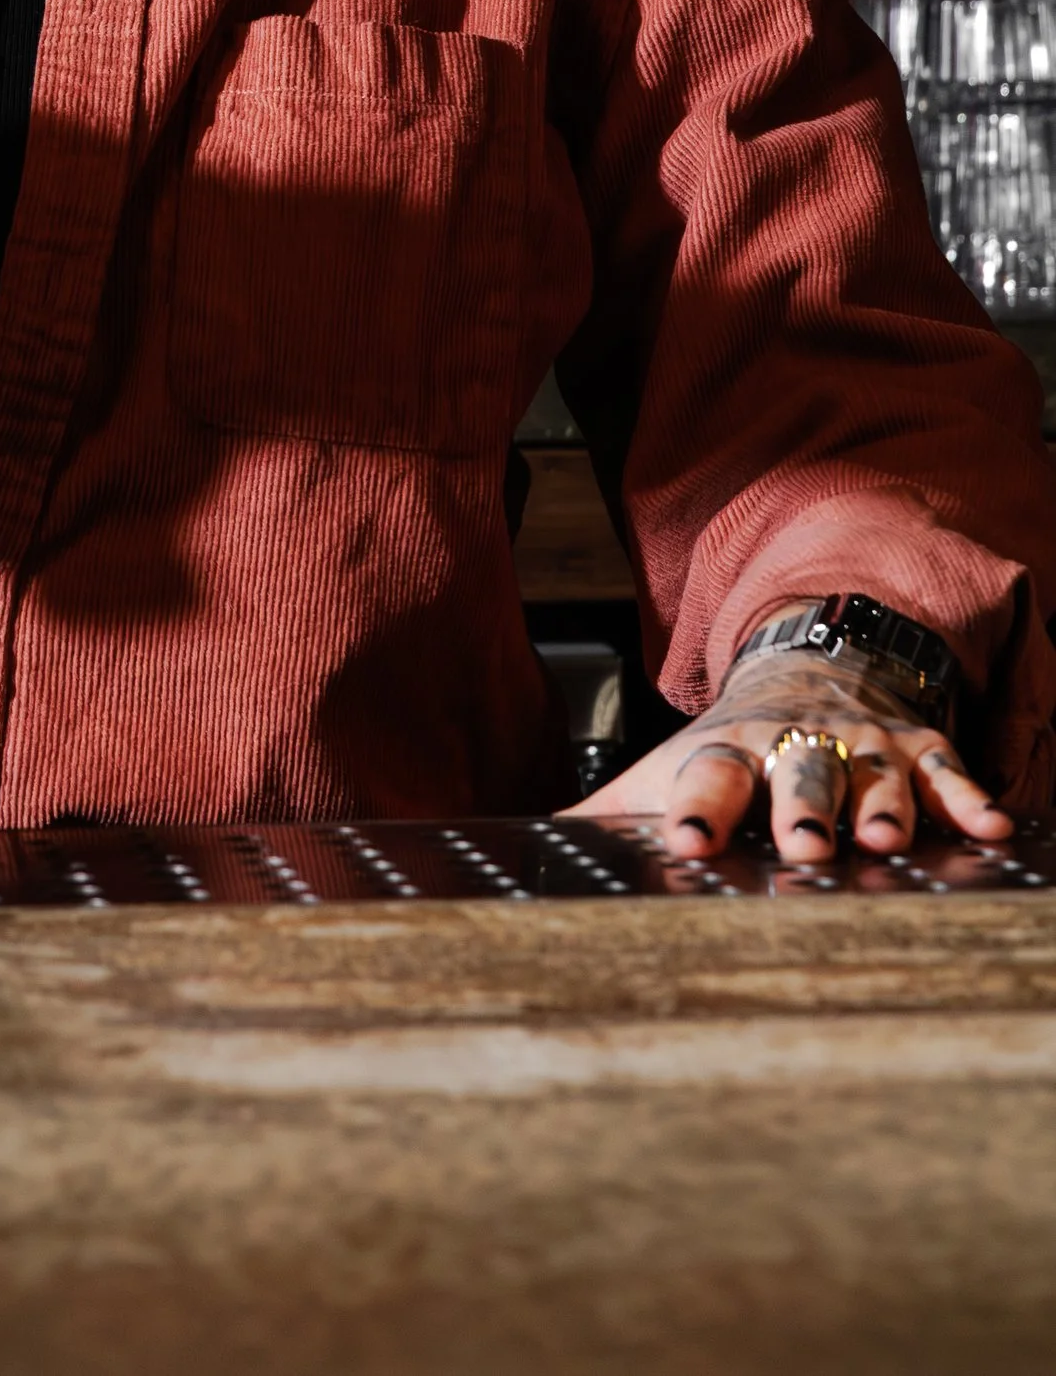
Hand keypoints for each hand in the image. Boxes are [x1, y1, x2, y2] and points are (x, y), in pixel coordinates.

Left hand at [566, 645, 1009, 862]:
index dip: (699, 806)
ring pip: (874, 776)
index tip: (690, 839)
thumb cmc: (731, 746)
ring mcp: (862, 745)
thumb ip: (604, 811)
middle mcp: (797, 745)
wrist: (808, 667)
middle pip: (798, 774)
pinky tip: (993, 826)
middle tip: (803, 844)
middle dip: (801, 808)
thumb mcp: (666, 768)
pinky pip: (952, 772)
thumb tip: (527, 851)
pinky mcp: (920, 749)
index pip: (707, 777)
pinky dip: (971, 798)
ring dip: (883, 806)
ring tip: (888, 839)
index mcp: (728, 753)